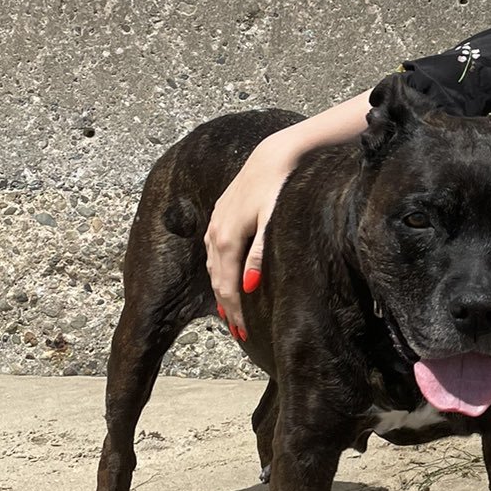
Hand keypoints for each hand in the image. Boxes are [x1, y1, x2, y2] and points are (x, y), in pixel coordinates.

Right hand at [204, 134, 295, 338]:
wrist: (271, 156)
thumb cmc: (277, 188)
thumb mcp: (271, 222)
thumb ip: (260, 255)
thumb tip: (251, 287)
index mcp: (227, 240)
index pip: (227, 287)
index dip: (235, 312)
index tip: (244, 333)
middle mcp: (215, 235)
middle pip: (217, 281)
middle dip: (228, 308)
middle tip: (239, 332)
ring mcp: (214, 225)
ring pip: (213, 268)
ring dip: (221, 292)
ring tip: (231, 313)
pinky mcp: (219, 217)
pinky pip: (213, 254)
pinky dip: (218, 272)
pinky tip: (226, 278)